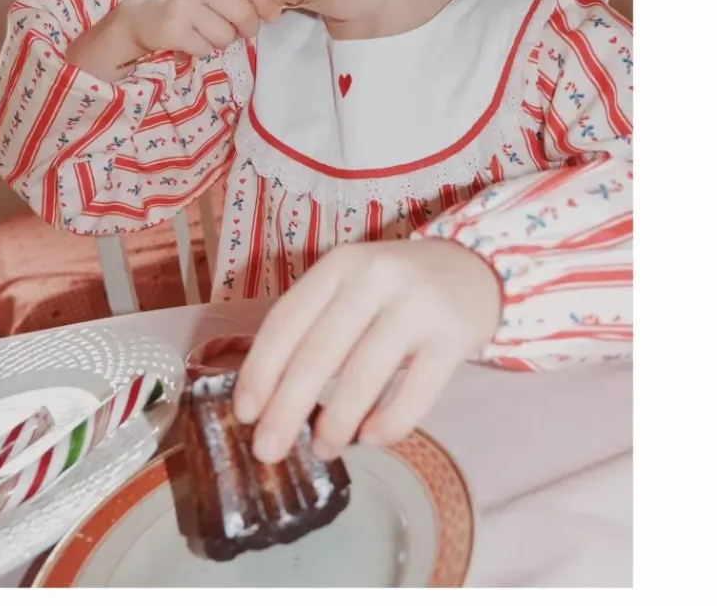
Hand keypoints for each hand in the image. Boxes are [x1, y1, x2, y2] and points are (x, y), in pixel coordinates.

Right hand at [127, 0, 282, 57]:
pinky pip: (206, 49)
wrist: (137, 17)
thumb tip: (275, 10)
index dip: (267, 3)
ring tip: (204, 32)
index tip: (271, 16)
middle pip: (244, 12)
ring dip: (221, 41)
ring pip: (226, 35)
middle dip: (248, 29)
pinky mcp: (172, 28)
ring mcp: (182, 3)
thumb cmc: (181, 0)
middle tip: (239, 31)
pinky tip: (189, 39)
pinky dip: (201, 50)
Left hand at [232, 238, 502, 463]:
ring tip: (323, 449)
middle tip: (268, 450)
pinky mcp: (454, 334)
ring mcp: (417, 305)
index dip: (261, 369)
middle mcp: (375, 277)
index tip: (244, 413)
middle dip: (287, 407)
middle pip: (320, 351)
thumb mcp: (350, 287)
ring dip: (337, 422)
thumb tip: (270, 399)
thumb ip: (316, 326)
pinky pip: (416, 391)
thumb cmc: (394, 289)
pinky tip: (371, 439)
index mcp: (339, 266)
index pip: (287, 320)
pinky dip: (389, 423)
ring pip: (364, 374)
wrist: (472, 267)